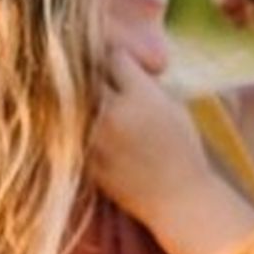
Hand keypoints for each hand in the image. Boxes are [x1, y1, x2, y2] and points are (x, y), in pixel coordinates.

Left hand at [90, 49, 253, 253]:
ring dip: (76, 93)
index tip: (116, 58)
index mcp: (141, 97)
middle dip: (90, 69)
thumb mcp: (174, 106)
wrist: (178, 198)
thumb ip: (145, 83)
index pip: (114, 57)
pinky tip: (80, 119)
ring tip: (80, 91)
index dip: (116, 55)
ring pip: (72, 100)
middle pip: (87, 74)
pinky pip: (70, 128)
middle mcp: (114, 114)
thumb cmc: (183, 150)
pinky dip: (73, 119)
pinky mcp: (85, 158)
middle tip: (92, 69)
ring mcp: (95, 138)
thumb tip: (119, 62)